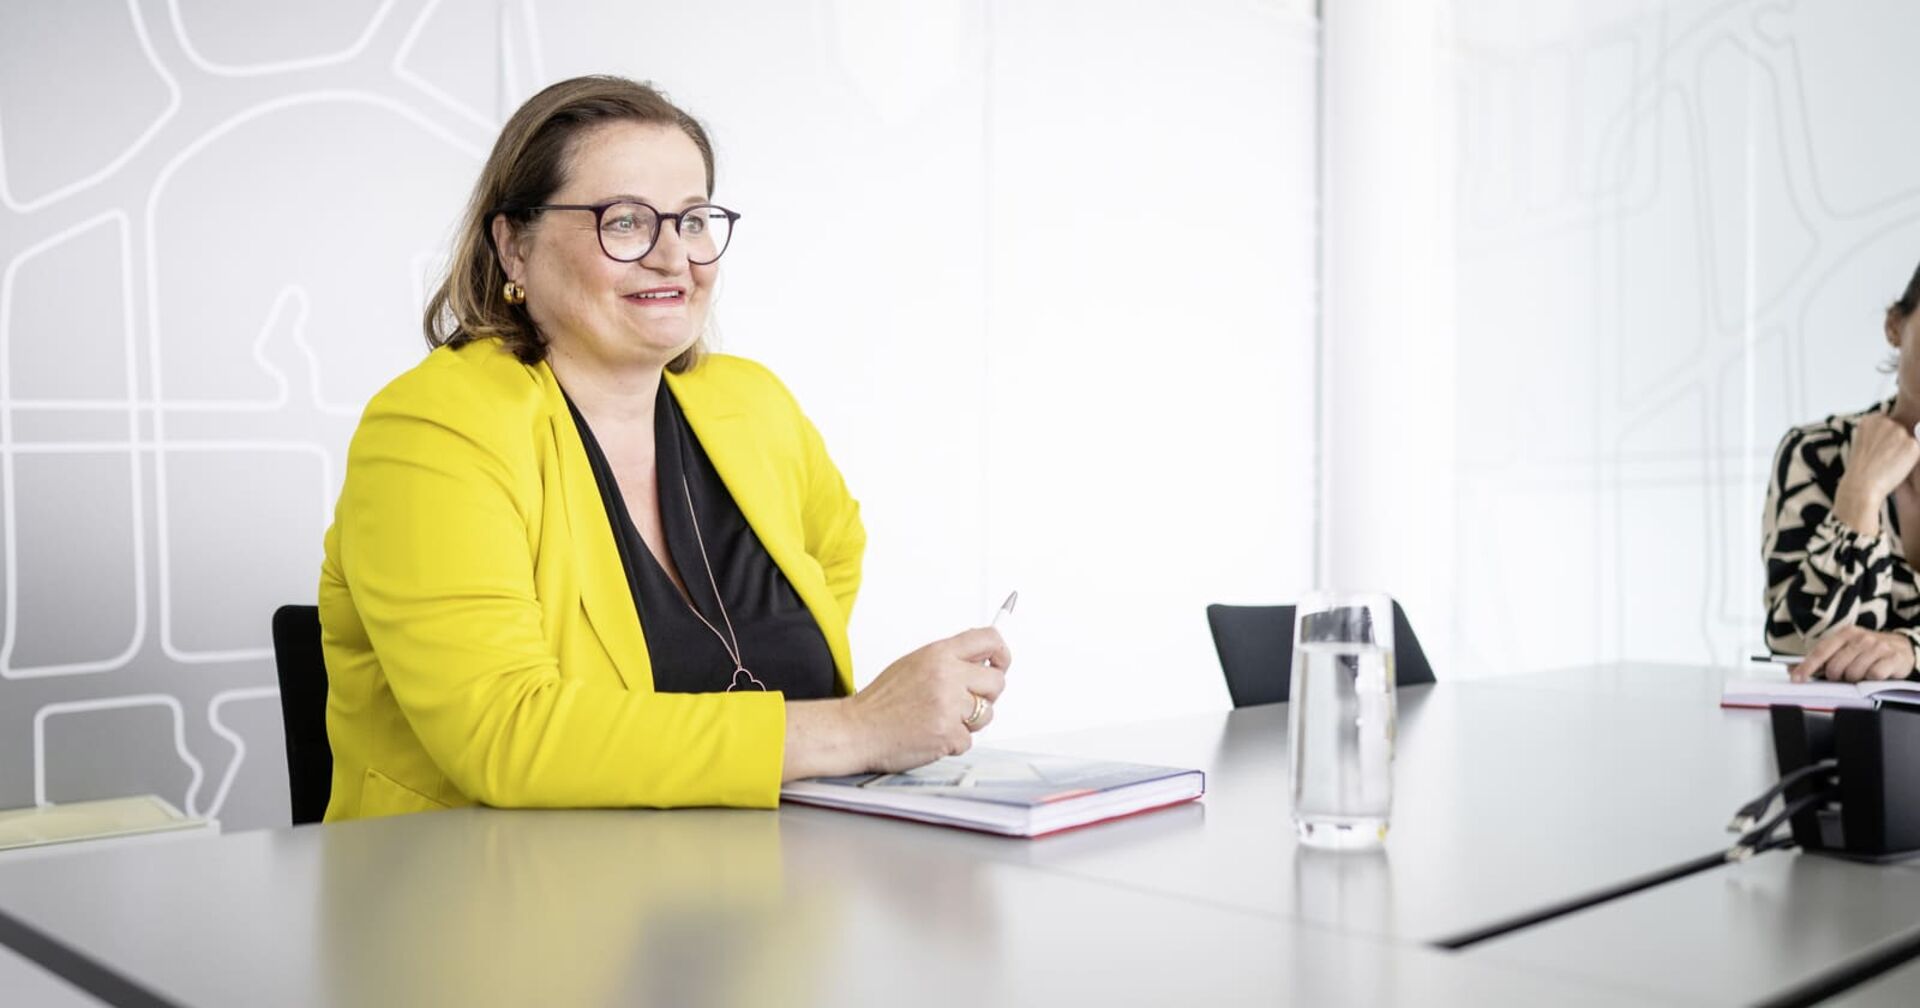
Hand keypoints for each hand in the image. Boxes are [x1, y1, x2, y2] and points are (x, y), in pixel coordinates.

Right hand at [845, 628, 1011, 772]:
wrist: (856, 730)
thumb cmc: (881, 702)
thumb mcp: (914, 664)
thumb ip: (948, 660)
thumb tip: (981, 660)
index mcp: (938, 654)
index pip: (989, 640)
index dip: (1001, 653)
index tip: (1000, 662)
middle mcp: (947, 676)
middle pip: (997, 681)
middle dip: (986, 695)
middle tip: (966, 701)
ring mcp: (949, 706)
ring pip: (986, 714)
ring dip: (969, 721)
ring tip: (940, 719)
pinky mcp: (948, 734)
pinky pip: (969, 740)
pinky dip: (952, 742)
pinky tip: (931, 735)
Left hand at [1793, 625, 1915, 682]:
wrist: (1902, 647)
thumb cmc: (1867, 650)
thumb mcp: (1844, 649)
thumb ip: (1821, 659)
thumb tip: (1793, 669)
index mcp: (1844, 633)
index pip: (1820, 651)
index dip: (1807, 666)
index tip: (1796, 678)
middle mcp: (1861, 637)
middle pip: (1835, 667)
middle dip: (1836, 676)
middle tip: (1844, 675)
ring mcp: (1878, 647)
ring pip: (1853, 674)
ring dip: (1855, 679)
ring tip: (1861, 673)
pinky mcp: (1893, 658)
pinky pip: (1873, 676)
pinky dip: (1872, 679)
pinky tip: (1875, 673)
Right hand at [1833, 415, 1919, 535]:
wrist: (1861, 485)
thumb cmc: (1862, 470)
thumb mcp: (1865, 445)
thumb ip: (1881, 434)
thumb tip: (1911, 431)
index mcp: (1870, 419)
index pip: (1888, 424)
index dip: (1884, 440)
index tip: (1876, 452)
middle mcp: (1885, 421)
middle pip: (1900, 431)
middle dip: (1896, 445)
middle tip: (1882, 460)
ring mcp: (1899, 431)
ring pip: (1909, 441)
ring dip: (1903, 453)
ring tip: (1887, 464)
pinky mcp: (1912, 443)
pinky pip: (1917, 451)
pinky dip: (1910, 460)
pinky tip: (1895, 467)